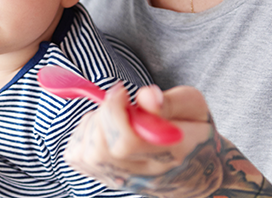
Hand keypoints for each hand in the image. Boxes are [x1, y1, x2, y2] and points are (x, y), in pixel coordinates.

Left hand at [65, 83, 271, 196]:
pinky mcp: (103, 178)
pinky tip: (104, 129)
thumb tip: (146, 98)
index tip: (123, 91)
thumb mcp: (194, 106)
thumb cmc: (193, 131)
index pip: (127, 142)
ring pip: (84, 154)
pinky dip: (83, 135)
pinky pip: (76, 155)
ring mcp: (120, 180)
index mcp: (170, 155)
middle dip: (103, 115)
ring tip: (115, 117)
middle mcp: (141, 175)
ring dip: (93, 125)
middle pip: (99, 151)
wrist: (193, 169)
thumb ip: (171, 101)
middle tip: (120, 102)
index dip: (115, 111)